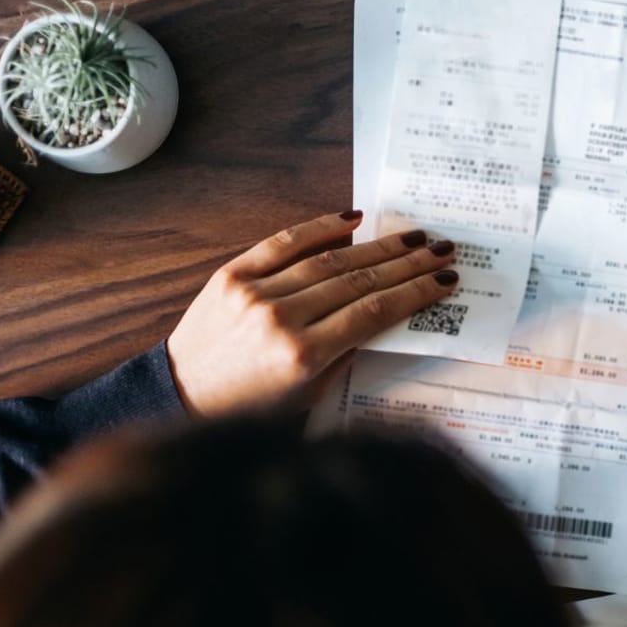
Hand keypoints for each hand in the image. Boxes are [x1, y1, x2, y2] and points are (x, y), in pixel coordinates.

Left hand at [166, 210, 457, 417]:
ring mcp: (254, 293)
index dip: (415, 294)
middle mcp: (280, 320)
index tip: (445, 282)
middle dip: (408, 264)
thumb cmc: (250, 407)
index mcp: (303, 356)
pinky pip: (283, 243)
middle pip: (359, 281)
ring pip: (329, 260)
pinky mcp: (231, 275)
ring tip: (413, 236)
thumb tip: (386, 312)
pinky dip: (320, 227)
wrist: (181, 395)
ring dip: (378, 246)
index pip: (374, 312)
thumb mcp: (309, 393)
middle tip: (441, 250)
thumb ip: (347, 352)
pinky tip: (354, 219)